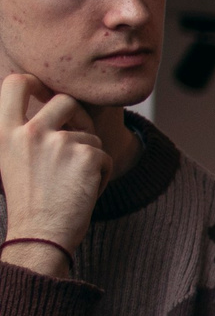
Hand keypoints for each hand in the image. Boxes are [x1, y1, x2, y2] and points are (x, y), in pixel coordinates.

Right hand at [0, 75, 107, 275]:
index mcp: (5, 132)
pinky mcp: (86, 155)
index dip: (33, 80)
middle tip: (76, 141)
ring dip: (89, 155)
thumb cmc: (29, 202)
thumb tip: (49, 105)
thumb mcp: (11, 159)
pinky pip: (105, 156)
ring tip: (72, 182)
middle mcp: (29, 132)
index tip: (41, 87)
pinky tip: (84, 192)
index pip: (14, 84)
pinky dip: (101, 174)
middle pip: (66, 100)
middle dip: (79, 118)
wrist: (41, 235)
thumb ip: (24, 132)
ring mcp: (59, 142)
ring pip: (90, 134)